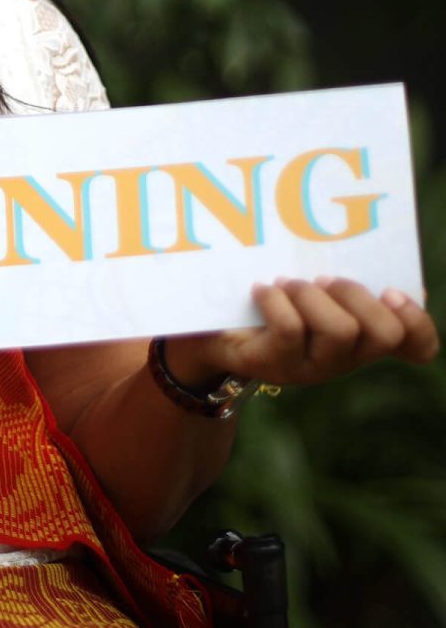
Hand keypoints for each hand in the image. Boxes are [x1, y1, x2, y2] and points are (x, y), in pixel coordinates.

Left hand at [166, 277, 439, 389]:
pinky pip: (291, 330)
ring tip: (289, 284)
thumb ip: (340, 276)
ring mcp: (311, 367)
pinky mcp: (275, 365)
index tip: (394, 292)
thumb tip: (379, 260)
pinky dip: (277, 301)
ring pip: (340, 331)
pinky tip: (262, 289)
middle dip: (356, 295)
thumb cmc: (271, 298)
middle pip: (383, 333)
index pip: (415, 346)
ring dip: (312, 296)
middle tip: (324, 278)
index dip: (416, 323)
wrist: (211, 326)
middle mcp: (344, 358)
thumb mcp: (309, 285)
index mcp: (361, 338)